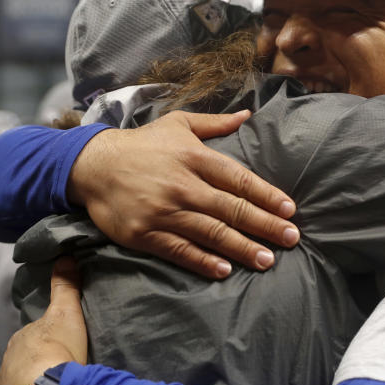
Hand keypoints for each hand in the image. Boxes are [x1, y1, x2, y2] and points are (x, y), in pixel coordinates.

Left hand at [0, 257, 86, 384]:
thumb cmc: (57, 349)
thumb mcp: (66, 311)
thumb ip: (65, 285)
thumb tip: (65, 256)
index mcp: (19, 338)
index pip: (33, 335)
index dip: (47, 338)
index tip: (61, 343)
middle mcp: (7, 361)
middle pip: (25, 358)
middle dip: (38, 361)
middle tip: (61, 364)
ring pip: (20, 380)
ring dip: (33, 380)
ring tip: (54, 384)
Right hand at [67, 110, 299, 278]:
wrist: (92, 165)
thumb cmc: (142, 144)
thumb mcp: (178, 124)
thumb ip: (215, 123)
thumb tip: (247, 115)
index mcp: (195, 157)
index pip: (239, 179)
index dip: (267, 196)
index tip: (290, 210)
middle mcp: (183, 185)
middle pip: (232, 209)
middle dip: (265, 225)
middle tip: (292, 239)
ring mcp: (164, 212)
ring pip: (211, 233)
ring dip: (242, 248)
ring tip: (268, 260)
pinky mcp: (146, 234)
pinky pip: (181, 250)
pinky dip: (204, 261)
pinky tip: (225, 269)